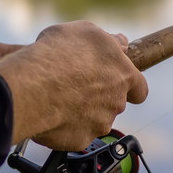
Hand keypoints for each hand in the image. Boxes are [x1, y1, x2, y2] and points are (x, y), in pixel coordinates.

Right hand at [0, 21, 148, 149]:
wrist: (33, 87)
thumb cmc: (58, 56)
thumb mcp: (86, 32)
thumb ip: (108, 41)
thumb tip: (119, 44)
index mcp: (123, 76)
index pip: (139, 89)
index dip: (129, 87)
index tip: (117, 83)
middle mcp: (115, 103)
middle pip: (113, 103)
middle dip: (98, 96)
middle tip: (75, 84)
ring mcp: (98, 124)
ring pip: (94, 119)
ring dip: (81, 111)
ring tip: (57, 96)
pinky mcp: (79, 140)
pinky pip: (74, 133)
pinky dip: (65, 125)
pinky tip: (50, 111)